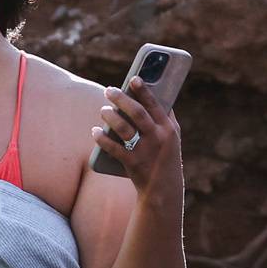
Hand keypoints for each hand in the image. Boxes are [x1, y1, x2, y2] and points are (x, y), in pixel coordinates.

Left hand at [91, 76, 182, 199]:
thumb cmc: (166, 157)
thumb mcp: (172, 137)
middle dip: (121, 99)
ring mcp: (145, 151)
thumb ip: (164, 118)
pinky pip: (113, 147)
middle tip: (109, 90)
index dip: (143, 90)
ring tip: (103, 109)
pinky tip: (94, 130)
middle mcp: (158, 138)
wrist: (164, 189)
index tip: (133, 78)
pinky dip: (102, 138)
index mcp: (168, 128)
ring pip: (123, 128)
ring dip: (110, 116)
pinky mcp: (133, 163)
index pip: (155, 104)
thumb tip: (152, 94)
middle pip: (137, 113)